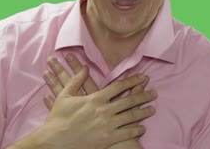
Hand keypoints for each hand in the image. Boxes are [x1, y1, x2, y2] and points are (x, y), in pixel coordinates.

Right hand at [42, 54, 156, 148]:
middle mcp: (104, 111)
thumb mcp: (65, 96)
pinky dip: (136, 130)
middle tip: (154, 93)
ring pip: (131, 117)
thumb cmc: (58, 118)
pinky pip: (126, 133)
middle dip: (144, 96)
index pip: (119, 87)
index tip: (143, 77)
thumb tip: (84, 67)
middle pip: (129, 101)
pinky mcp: (107, 139)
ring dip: (143, 112)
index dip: (133, 81)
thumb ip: (76, 80)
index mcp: (95, 98)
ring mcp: (107, 126)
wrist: (55, 141)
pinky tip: (142, 127)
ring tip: (152, 109)